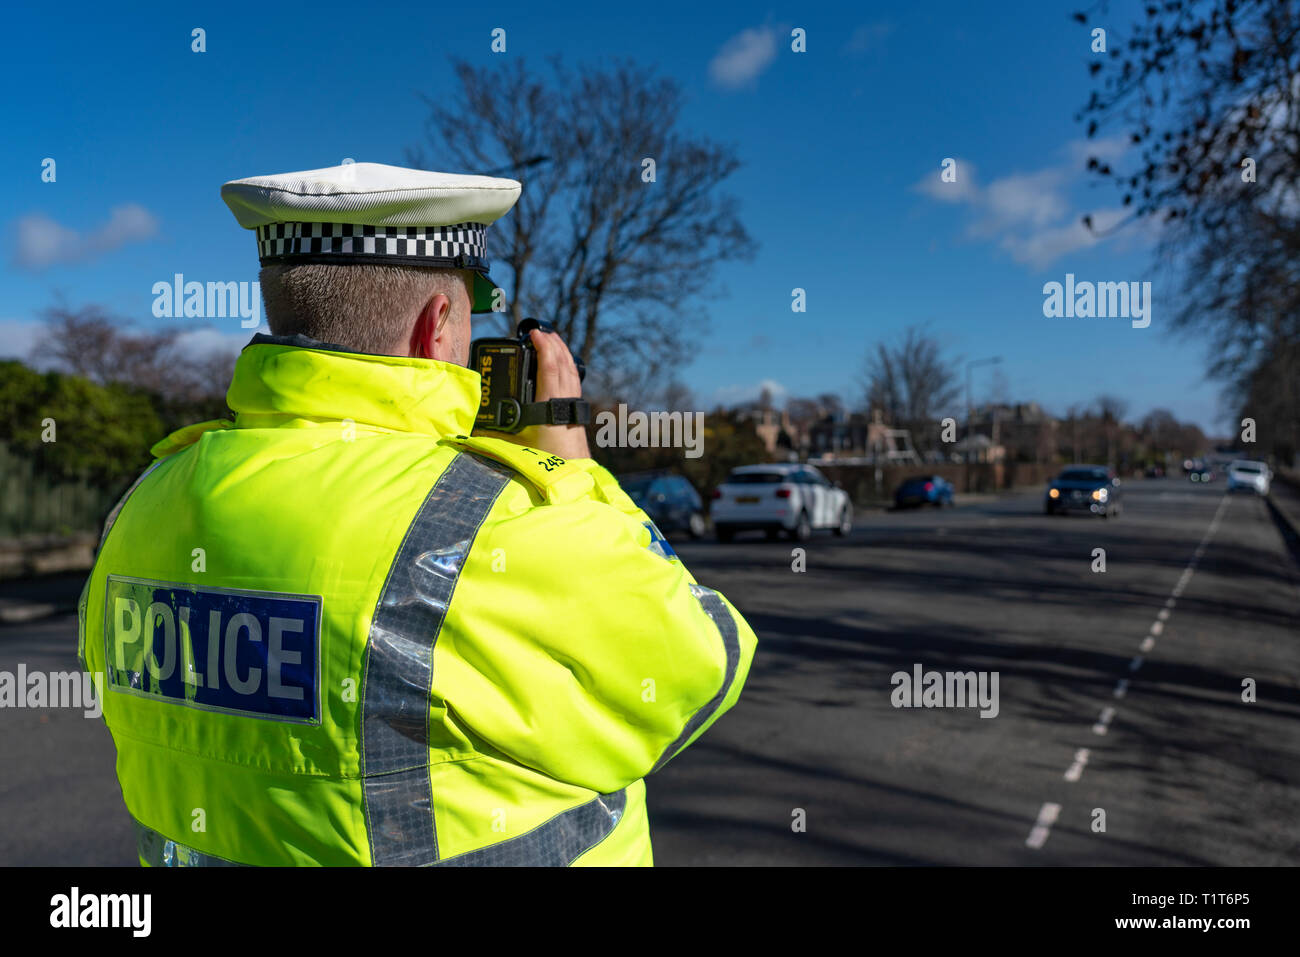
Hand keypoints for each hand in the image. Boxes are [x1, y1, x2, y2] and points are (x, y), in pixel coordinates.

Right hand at [475, 327, 590, 460]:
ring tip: (552, 339)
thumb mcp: (515, 448)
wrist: (573, 473)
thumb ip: (492, 440)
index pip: (549, 367)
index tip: (534, 333)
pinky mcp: (577, 410)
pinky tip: (563, 362)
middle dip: (553, 343)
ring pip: (570, 369)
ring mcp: (573, 404)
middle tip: (541, 331)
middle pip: (562, 362)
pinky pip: (573, 379)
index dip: (543, 347)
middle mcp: (565, 400)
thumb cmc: (544, 462)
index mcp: (550, 405)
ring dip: (562, 351)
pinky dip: (568, 365)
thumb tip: (466, 436)